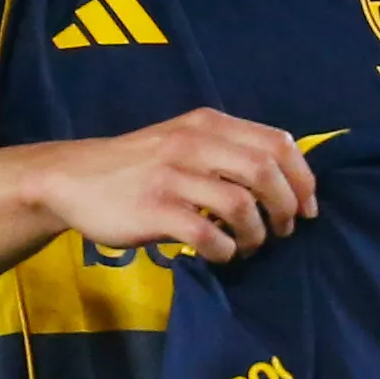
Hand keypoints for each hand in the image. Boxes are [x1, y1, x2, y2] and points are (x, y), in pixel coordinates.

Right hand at [24, 108, 316, 261]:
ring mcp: (172, 176)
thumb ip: (226, 150)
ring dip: (256, 234)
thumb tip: (283, 182)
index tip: (307, 207)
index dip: (303, 178)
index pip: (277, 142)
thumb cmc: (136, 164)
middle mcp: (192, 143)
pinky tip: (219, 254)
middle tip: (283, 230)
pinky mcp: (153, 210)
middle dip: (286, 208)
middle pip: (266, 173)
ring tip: (249, 245)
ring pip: (242, 206)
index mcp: (207, 123)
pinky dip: (225, 250)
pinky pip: (208, 234)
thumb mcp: (182, 139)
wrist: (72, 178)